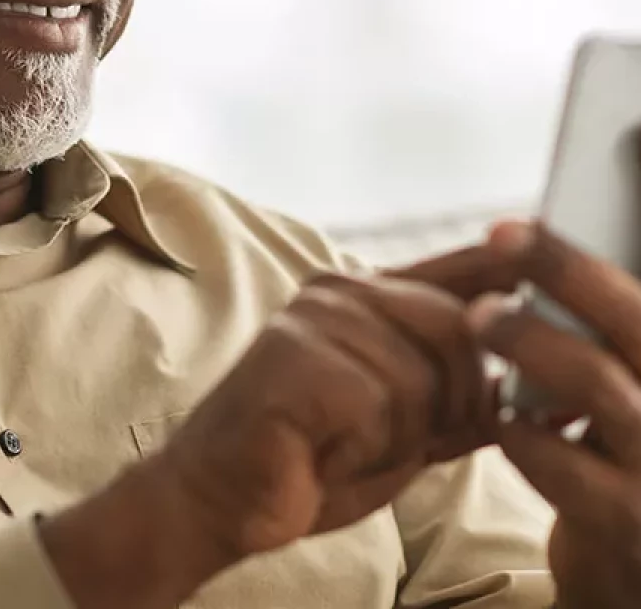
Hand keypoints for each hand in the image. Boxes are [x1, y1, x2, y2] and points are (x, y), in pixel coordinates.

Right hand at [154, 241, 526, 570]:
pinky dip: (364, 448)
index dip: (502, 273)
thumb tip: (522, 387)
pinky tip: (321, 450)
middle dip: (451, 403)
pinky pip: (380, 406)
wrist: (223, 491)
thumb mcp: (400, 426)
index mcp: (360, 296)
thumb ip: (453, 398)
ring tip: (344, 444)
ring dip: (399, 436)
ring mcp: (314, 317)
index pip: (451, 271)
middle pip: (457, 328)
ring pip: (422, 378)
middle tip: (397, 439)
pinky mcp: (297, 354)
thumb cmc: (309, 457)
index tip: (540, 279)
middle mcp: (338, 291)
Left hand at [471, 222, 640, 608]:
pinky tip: (502, 419)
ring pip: (604, 389)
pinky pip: (569, 468)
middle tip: (504, 236)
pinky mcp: (629, 523)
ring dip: (534, 344)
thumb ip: (598, 335)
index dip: (590, 258)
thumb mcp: (625, 391)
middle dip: (569, 272)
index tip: (534, 221)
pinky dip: (523, 433)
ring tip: (481, 316)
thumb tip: (532, 249)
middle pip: (639, 323)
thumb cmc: (621, 458)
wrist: (634, 574)